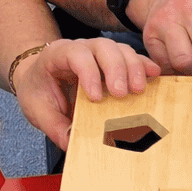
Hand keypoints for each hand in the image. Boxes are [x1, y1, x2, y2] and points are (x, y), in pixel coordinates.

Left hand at [14, 38, 160, 149]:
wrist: (40, 78)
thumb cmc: (39, 91)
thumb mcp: (37, 110)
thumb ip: (54, 126)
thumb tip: (71, 144)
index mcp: (58, 55)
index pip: (75, 54)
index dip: (88, 72)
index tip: (95, 97)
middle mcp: (81, 47)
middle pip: (103, 47)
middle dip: (115, 69)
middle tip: (122, 93)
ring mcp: (99, 51)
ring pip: (120, 49)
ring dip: (132, 67)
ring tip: (139, 89)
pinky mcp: (113, 60)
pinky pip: (131, 56)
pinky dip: (143, 64)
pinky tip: (154, 75)